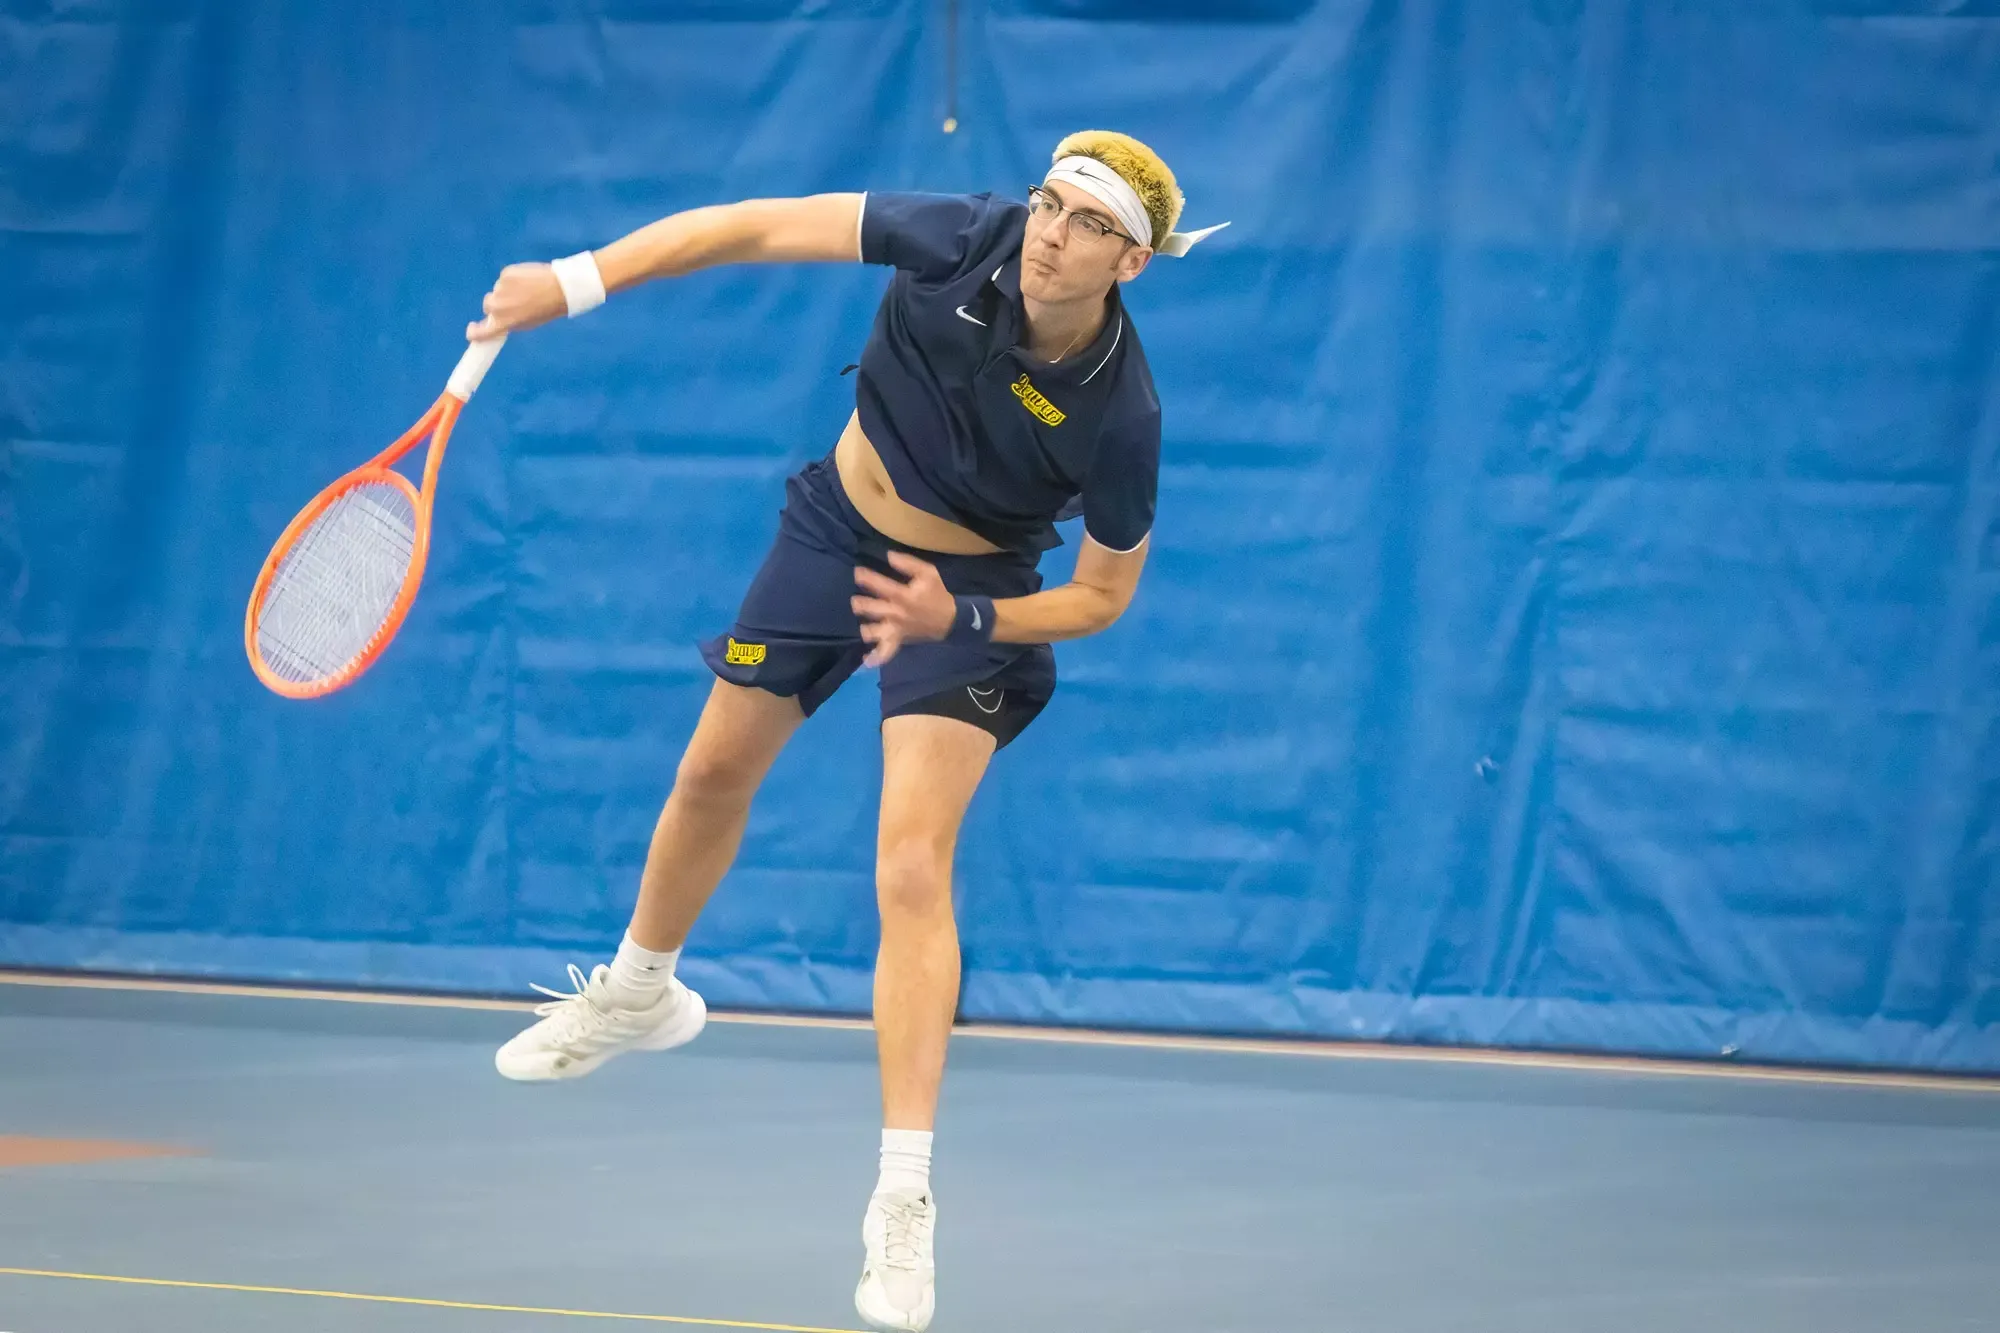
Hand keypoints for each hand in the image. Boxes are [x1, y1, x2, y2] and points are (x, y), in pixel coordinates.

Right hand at [466, 263, 565, 339]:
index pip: (479, 332)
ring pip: (497, 291)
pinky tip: (526, 281)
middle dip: (496, 306)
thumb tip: (495, 321)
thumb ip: (508, 323)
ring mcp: (500, 289)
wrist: (560, 289)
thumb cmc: (546, 310)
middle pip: (488, 306)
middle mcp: (498, 307)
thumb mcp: (526, 323)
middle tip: (513, 304)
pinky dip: (512, 280)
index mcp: (503, 323)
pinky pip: (504, 279)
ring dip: (506, 292)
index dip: (474, 332)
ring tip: (526, 291)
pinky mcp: (505, 274)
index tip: (472, 329)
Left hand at [852, 551, 955, 666]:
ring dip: (865, 627)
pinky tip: (866, 659)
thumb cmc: (938, 594)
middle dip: (860, 603)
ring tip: (863, 623)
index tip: (857, 572)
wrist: (950, 619)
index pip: (880, 586)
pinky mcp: (898, 640)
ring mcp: (896, 629)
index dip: (866, 578)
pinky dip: (875, 658)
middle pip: (871, 609)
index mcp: (903, 596)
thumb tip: (889, 556)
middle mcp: (896, 614)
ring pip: (873, 631)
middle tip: (856, 599)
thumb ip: (908, 563)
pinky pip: (886, 652)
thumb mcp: (928, 573)